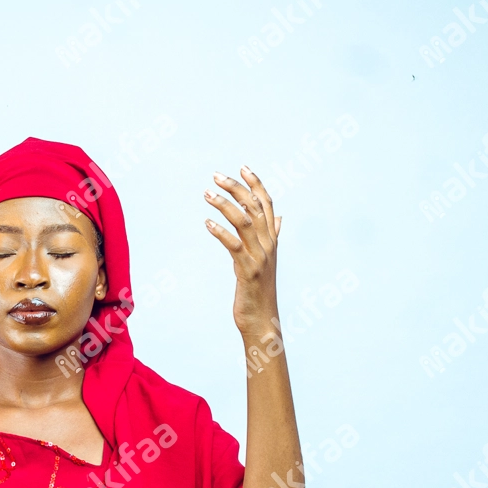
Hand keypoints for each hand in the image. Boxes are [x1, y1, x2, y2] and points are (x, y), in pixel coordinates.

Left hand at [204, 166, 282, 336]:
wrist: (262, 320)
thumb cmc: (260, 290)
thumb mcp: (266, 260)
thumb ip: (272, 237)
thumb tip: (280, 219)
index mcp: (272, 240)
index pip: (267, 204)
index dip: (256, 184)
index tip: (242, 167)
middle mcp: (269, 245)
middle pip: (255, 207)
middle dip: (236, 188)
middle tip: (216, 176)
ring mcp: (260, 257)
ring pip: (245, 222)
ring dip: (224, 205)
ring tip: (207, 193)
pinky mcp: (248, 271)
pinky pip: (235, 246)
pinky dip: (221, 232)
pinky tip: (207, 223)